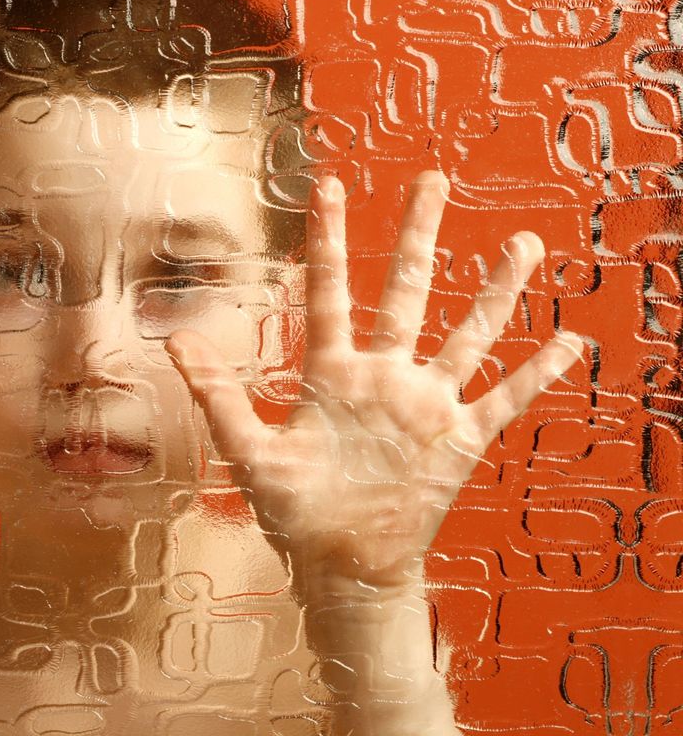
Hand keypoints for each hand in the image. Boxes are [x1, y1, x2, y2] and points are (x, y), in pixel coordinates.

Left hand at [167, 171, 584, 598]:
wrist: (342, 566)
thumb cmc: (294, 513)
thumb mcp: (250, 452)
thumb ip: (218, 395)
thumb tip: (174, 341)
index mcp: (332, 373)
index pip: (332, 292)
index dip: (330, 240)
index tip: (330, 186)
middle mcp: (383, 377)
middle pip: (406, 292)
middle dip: (419, 236)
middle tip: (432, 179)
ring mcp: (424, 406)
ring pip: (468, 334)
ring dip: (496, 291)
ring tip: (524, 244)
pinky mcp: (458, 441)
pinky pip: (505, 400)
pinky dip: (537, 374)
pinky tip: (570, 342)